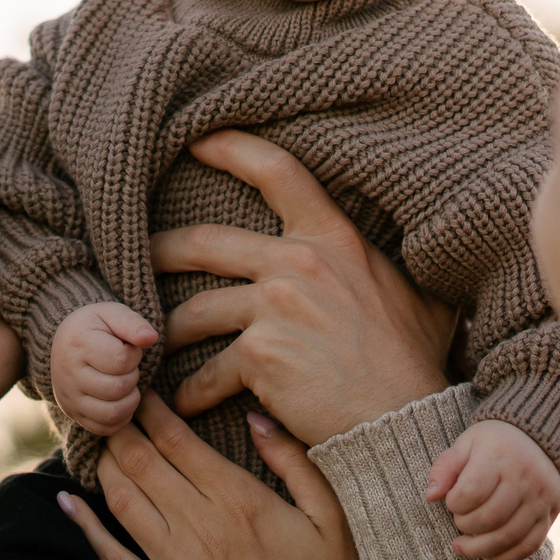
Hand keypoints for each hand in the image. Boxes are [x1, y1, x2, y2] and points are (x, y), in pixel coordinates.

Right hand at [50, 301, 158, 435]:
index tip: (128, 348)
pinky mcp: (74, 415)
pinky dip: (121, 417)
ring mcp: (69, 398)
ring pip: (112, 413)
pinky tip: (120, 399)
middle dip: (132, 377)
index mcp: (77, 343)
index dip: (134, 355)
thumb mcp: (111, 314)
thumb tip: (151, 338)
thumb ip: (132, 323)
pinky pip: (105, 428)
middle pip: (118, 388)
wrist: (64, 343)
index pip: (120, 360)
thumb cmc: (95, 328)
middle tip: (127, 367)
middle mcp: (68, 374)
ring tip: (126, 383)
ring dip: (130, 400)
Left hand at [63, 396, 420, 559]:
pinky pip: (112, 557)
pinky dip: (86, 527)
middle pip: (141, 462)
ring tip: (93, 438)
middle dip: (118, 426)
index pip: (178, 440)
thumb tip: (257, 414)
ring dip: (102, 464)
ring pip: (122, 500)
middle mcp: (199, 528)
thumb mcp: (331, 519)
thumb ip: (294, 461)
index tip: (138, 388)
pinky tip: (69, 502)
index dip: (151, 410)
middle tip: (103, 400)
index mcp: (240, 501)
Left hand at [151, 131, 457, 444]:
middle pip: (206, 243)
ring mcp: (276, 307)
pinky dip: (193, 392)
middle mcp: (299, 262)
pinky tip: (183, 405)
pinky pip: (209, 372)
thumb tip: (422, 251)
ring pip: (196, 311)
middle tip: (136, 258)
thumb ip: (393, 272)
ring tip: (150, 346)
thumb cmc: (414, 363)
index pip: (278, 172)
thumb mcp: (417, 297)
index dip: (232, 149)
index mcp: (334, 239)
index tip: (198, 141)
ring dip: (166, 332)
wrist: (404, 419)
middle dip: (161, 251)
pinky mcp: (259, 355)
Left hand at [425, 420, 559, 559]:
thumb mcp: (466, 445)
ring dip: (480, 548)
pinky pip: (529, 546)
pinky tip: (488, 552)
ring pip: (509, 537)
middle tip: (459, 520)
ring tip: (463, 546)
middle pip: (490, 518)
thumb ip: (445, 468)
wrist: (539, 441)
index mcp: (500, 457)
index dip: (454, 503)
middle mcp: (525, 478)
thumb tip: (430, 496)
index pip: (472, 492)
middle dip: (465, 526)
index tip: (452, 500)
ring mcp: (540, 499)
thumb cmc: (493, 445)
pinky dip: (506, 556)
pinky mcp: (550, 515)